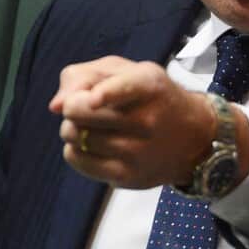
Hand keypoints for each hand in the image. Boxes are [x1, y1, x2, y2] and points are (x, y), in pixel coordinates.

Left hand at [49, 56, 216, 188]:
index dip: (106, 94)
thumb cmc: (151, 97)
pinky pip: (78, 160)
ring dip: (72, 129)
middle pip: (80, 112)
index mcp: (150, 85)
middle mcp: (148, 120)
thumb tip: (55, 106)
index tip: (94, 99)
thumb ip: (85, 76)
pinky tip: (89, 145)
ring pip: (76, 137)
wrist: (193, 137)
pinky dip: (74, 150)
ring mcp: (139, 152)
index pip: (126, 88)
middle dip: (72, 106)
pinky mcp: (129, 177)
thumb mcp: (127, 71)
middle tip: (80, 107)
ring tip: (88, 126)